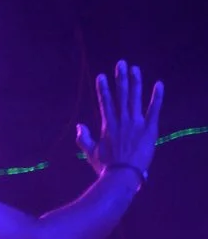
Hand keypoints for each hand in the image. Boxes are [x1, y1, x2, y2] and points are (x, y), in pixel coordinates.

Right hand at [75, 60, 164, 181]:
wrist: (122, 174)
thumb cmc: (106, 166)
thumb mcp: (91, 153)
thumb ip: (84, 138)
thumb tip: (80, 125)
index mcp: (108, 125)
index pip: (106, 102)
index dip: (103, 88)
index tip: (101, 76)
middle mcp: (121, 120)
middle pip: (121, 95)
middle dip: (121, 78)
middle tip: (121, 63)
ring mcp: (136, 123)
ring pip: (135, 98)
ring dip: (136, 82)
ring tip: (135, 68)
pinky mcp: (149, 128)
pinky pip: (154, 109)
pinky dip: (157, 97)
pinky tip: (159, 84)